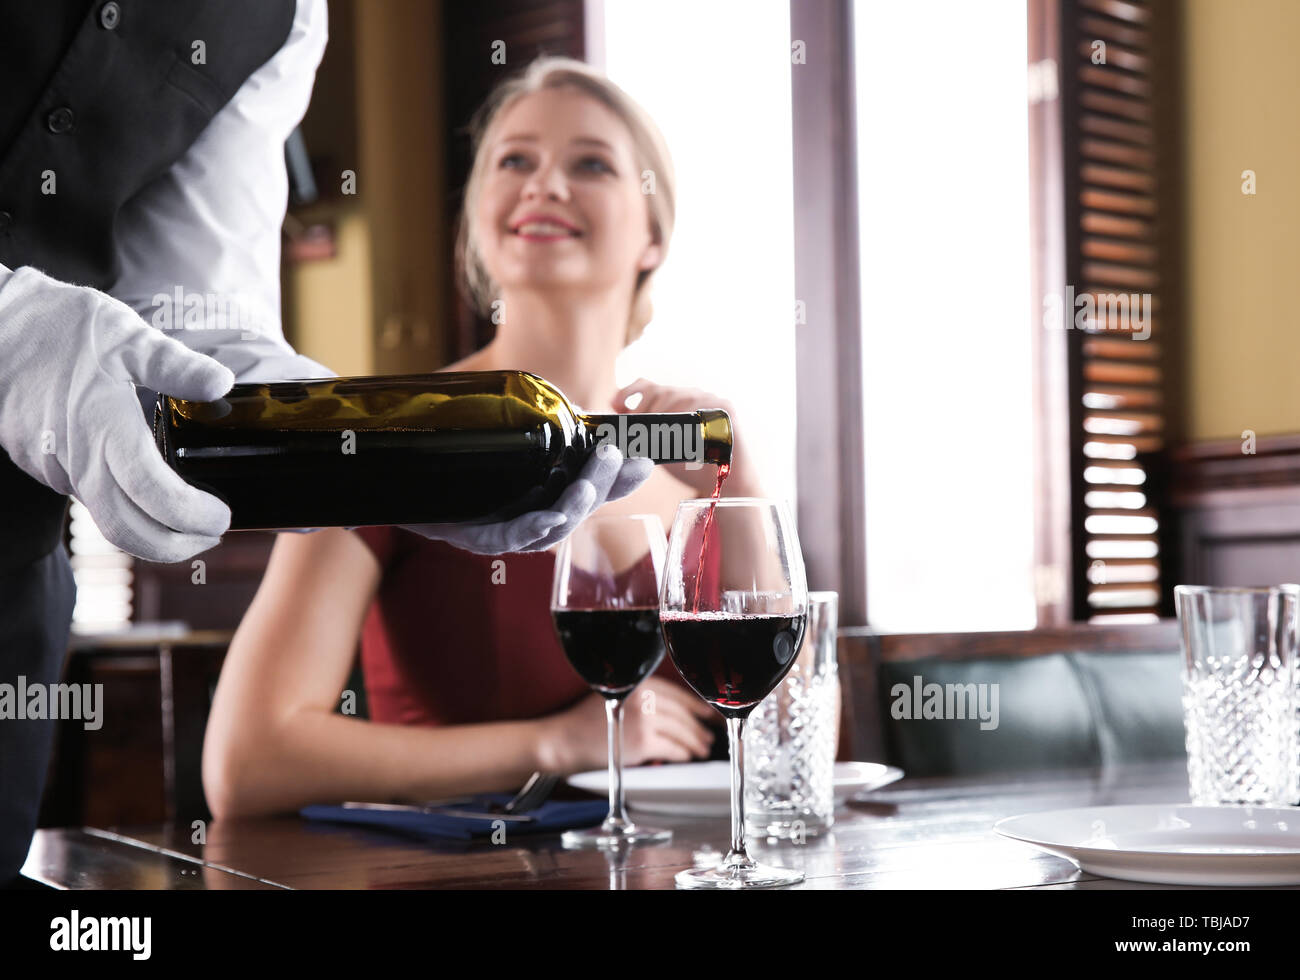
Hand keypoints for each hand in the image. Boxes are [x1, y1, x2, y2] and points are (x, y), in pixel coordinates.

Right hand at [0, 266, 233, 560]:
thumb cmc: (63, 328)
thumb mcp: (129, 336)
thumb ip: (176, 365)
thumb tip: (221, 382)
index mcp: (104, 430)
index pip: (153, 496)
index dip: (191, 516)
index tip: (220, 516)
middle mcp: (76, 460)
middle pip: (127, 531)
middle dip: (175, 545)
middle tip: (212, 534)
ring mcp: (53, 468)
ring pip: (105, 519)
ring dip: (150, 530)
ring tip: (189, 517)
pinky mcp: (42, 466)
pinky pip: (86, 498)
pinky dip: (122, 507)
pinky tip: (147, 492)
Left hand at [402, 443, 653, 554]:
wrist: (395, 477)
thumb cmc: (456, 457)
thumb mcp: (503, 435)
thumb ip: (537, 424)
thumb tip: (572, 407)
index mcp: (546, 494)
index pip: (595, 489)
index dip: (622, 480)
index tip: (644, 459)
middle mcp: (533, 518)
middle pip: (581, 509)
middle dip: (603, 486)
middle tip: (614, 455)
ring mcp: (507, 532)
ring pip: (553, 526)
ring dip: (574, 505)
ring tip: (586, 482)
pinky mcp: (476, 538)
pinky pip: (508, 538)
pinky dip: (531, 528)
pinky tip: (546, 518)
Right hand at [541, 677, 717, 772]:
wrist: (566, 740)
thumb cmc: (588, 721)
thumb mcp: (617, 695)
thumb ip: (645, 696)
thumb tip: (681, 709)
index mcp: (640, 681)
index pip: (679, 693)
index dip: (699, 705)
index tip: (711, 715)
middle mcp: (644, 695)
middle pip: (684, 712)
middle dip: (701, 726)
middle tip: (709, 735)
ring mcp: (645, 718)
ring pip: (682, 731)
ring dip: (696, 742)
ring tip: (702, 749)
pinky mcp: (643, 741)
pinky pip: (674, 748)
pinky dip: (683, 754)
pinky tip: (687, 756)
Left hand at [613, 377, 758, 496]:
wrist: (727, 484)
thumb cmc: (693, 465)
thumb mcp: (661, 446)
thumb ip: (644, 431)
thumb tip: (618, 419)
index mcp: (676, 400)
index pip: (648, 385)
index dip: (628, 392)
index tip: (615, 405)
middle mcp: (693, 395)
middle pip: (661, 392)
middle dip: (644, 410)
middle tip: (637, 431)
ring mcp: (710, 400)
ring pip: (679, 397)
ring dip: (664, 416)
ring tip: (657, 436)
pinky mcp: (726, 409)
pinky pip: (702, 407)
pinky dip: (687, 418)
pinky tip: (680, 432)